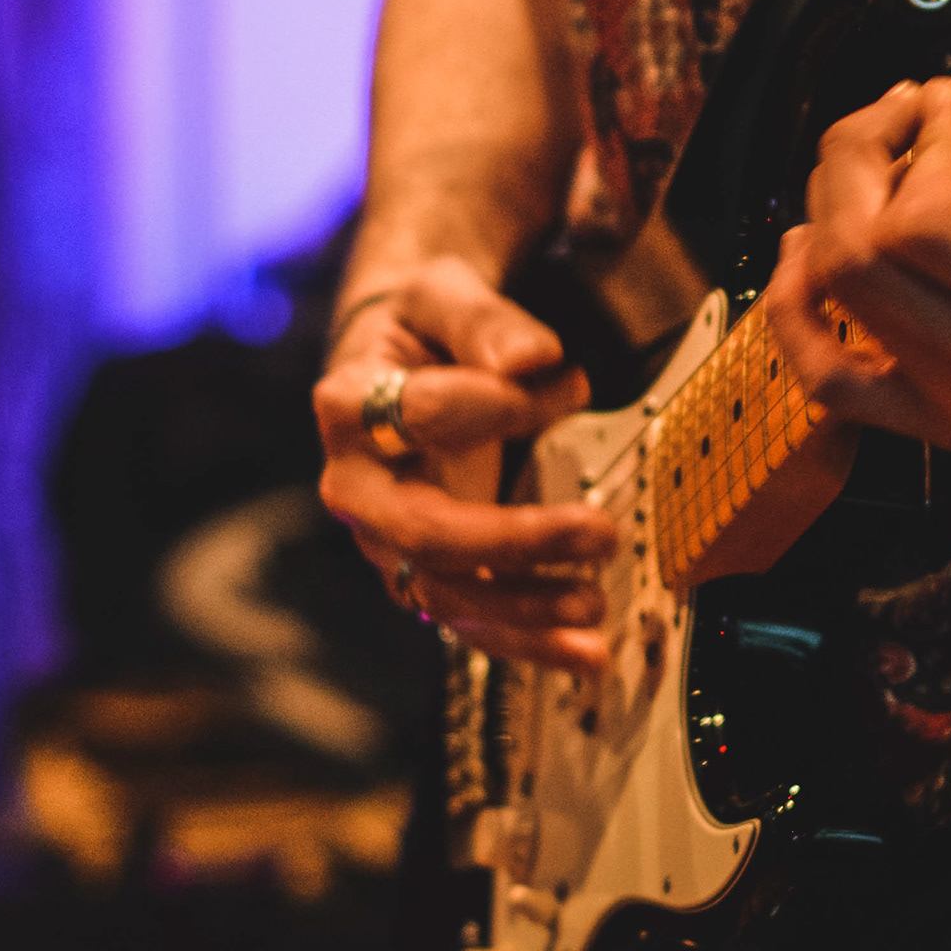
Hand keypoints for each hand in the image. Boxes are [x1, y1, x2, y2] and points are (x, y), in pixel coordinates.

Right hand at [313, 259, 614, 670]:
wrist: (401, 364)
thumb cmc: (424, 326)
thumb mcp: (444, 295)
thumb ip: (485, 321)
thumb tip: (534, 358)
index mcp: (350, 406)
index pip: (421, 416)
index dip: (498, 406)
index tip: (572, 384)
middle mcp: (356, 486)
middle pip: (425, 532)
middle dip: (517, 542)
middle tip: (600, 532)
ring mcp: (387, 541)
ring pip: (447, 594)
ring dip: (527, 610)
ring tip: (595, 606)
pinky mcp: (425, 572)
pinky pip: (471, 620)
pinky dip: (529, 642)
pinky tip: (585, 655)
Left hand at [759, 0, 950, 448]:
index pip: (926, 229)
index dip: (922, 142)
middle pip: (855, 258)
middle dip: (861, 157)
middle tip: (908, 112)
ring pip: (827, 302)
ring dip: (832, 212)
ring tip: (883, 166)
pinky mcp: (946, 426)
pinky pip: (826, 381)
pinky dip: (797, 309)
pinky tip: (810, 245)